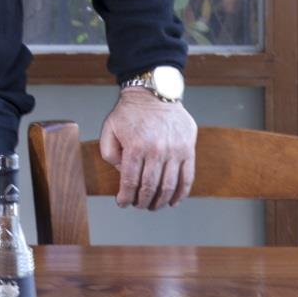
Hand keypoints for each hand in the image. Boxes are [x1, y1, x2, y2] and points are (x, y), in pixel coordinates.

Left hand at [98, 90, 196, 209]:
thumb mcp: (109, 128)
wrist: (154, 91)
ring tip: (153, 205)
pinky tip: (173, 201)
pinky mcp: (188, 149)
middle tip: (138, 205)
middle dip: (142, 202)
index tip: (122, 203)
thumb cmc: (130, 111)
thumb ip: (109, 153)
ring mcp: (175, 150)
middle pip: (149, 188)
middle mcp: (156, 150)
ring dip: (160, 201)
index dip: (125, 197)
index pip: (130, 182)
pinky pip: (187, 178)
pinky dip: (180, 193)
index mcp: (135, 147)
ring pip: (168, 186)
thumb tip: (123, 173)